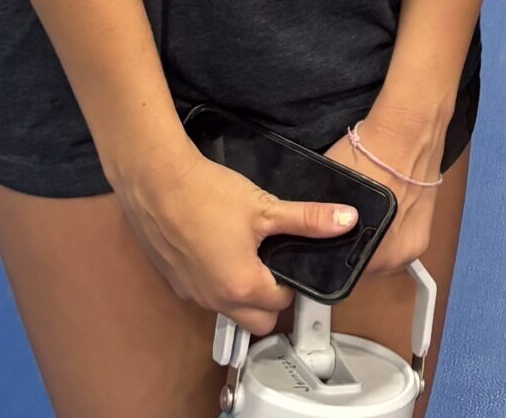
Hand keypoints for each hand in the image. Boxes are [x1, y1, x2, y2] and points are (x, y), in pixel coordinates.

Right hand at [112, 141, 357, 335]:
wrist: (156, 184)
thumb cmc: (211, 197)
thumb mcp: (265, 207)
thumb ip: (309, 219)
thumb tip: (349, 220)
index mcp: (241, 288)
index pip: (281, 304)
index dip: (293, 283)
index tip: (295, 258)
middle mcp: (215, 301)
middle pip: (255, 320)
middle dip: (271, 300)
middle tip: (277, 261)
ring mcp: (192, 294)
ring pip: (229, 309)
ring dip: (244, 292)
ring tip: (252, 251)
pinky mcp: (175, 282)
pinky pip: (207, 295)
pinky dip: (220, 281)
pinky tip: (222, 246)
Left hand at [325, 99, 447, 279]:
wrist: (408, 127)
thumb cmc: (365, 158)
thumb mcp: (327, 190)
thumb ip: (319, 223)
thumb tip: (303, 235)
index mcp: (374, 256)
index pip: (343, 271)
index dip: (328, 256)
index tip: (320, 241)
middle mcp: (398, 259)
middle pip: (365, 264)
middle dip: (351, 250)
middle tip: (339, 226)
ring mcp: (416, 243)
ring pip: (383, 252)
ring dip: (372, 240)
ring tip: (360, 215)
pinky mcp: (428, 225)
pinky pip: (400, 236)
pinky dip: (390, 228)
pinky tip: (381, 209)